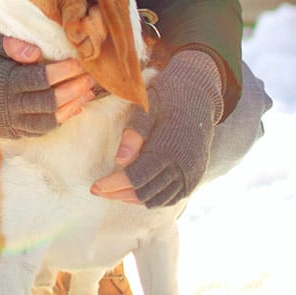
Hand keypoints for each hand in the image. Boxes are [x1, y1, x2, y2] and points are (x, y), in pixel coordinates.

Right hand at [1, 36, 97, 123]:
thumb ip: (10, 44)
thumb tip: (36, 53)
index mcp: (1, 81)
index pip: (38, 79)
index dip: (62, 72)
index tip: (79, 63)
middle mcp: (5, 106)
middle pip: (46, 103)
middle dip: (72, 91)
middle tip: (91, 78)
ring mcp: (7, 122)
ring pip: (45, 122)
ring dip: (70, 108)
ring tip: (88, 93)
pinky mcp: (9, 131)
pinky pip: (37, 131)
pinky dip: (58, 120)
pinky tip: (73, 107)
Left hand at [91, 50, 225, 207]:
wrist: (200, 95)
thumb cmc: (168, 97)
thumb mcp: (148, 107)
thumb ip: (134, 132)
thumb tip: (120, 160)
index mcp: (168, 149)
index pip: (136, 177)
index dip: (113, 185)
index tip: (95, 187)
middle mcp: (182, 166)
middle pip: (144, 192)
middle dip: (117, 194)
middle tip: (97, 191)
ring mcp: (190, 174)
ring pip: (157, 199)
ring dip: (132, 199)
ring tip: (113, 192)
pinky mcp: (195, 177)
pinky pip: (171, 198)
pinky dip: (151, 199)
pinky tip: (135, 191)